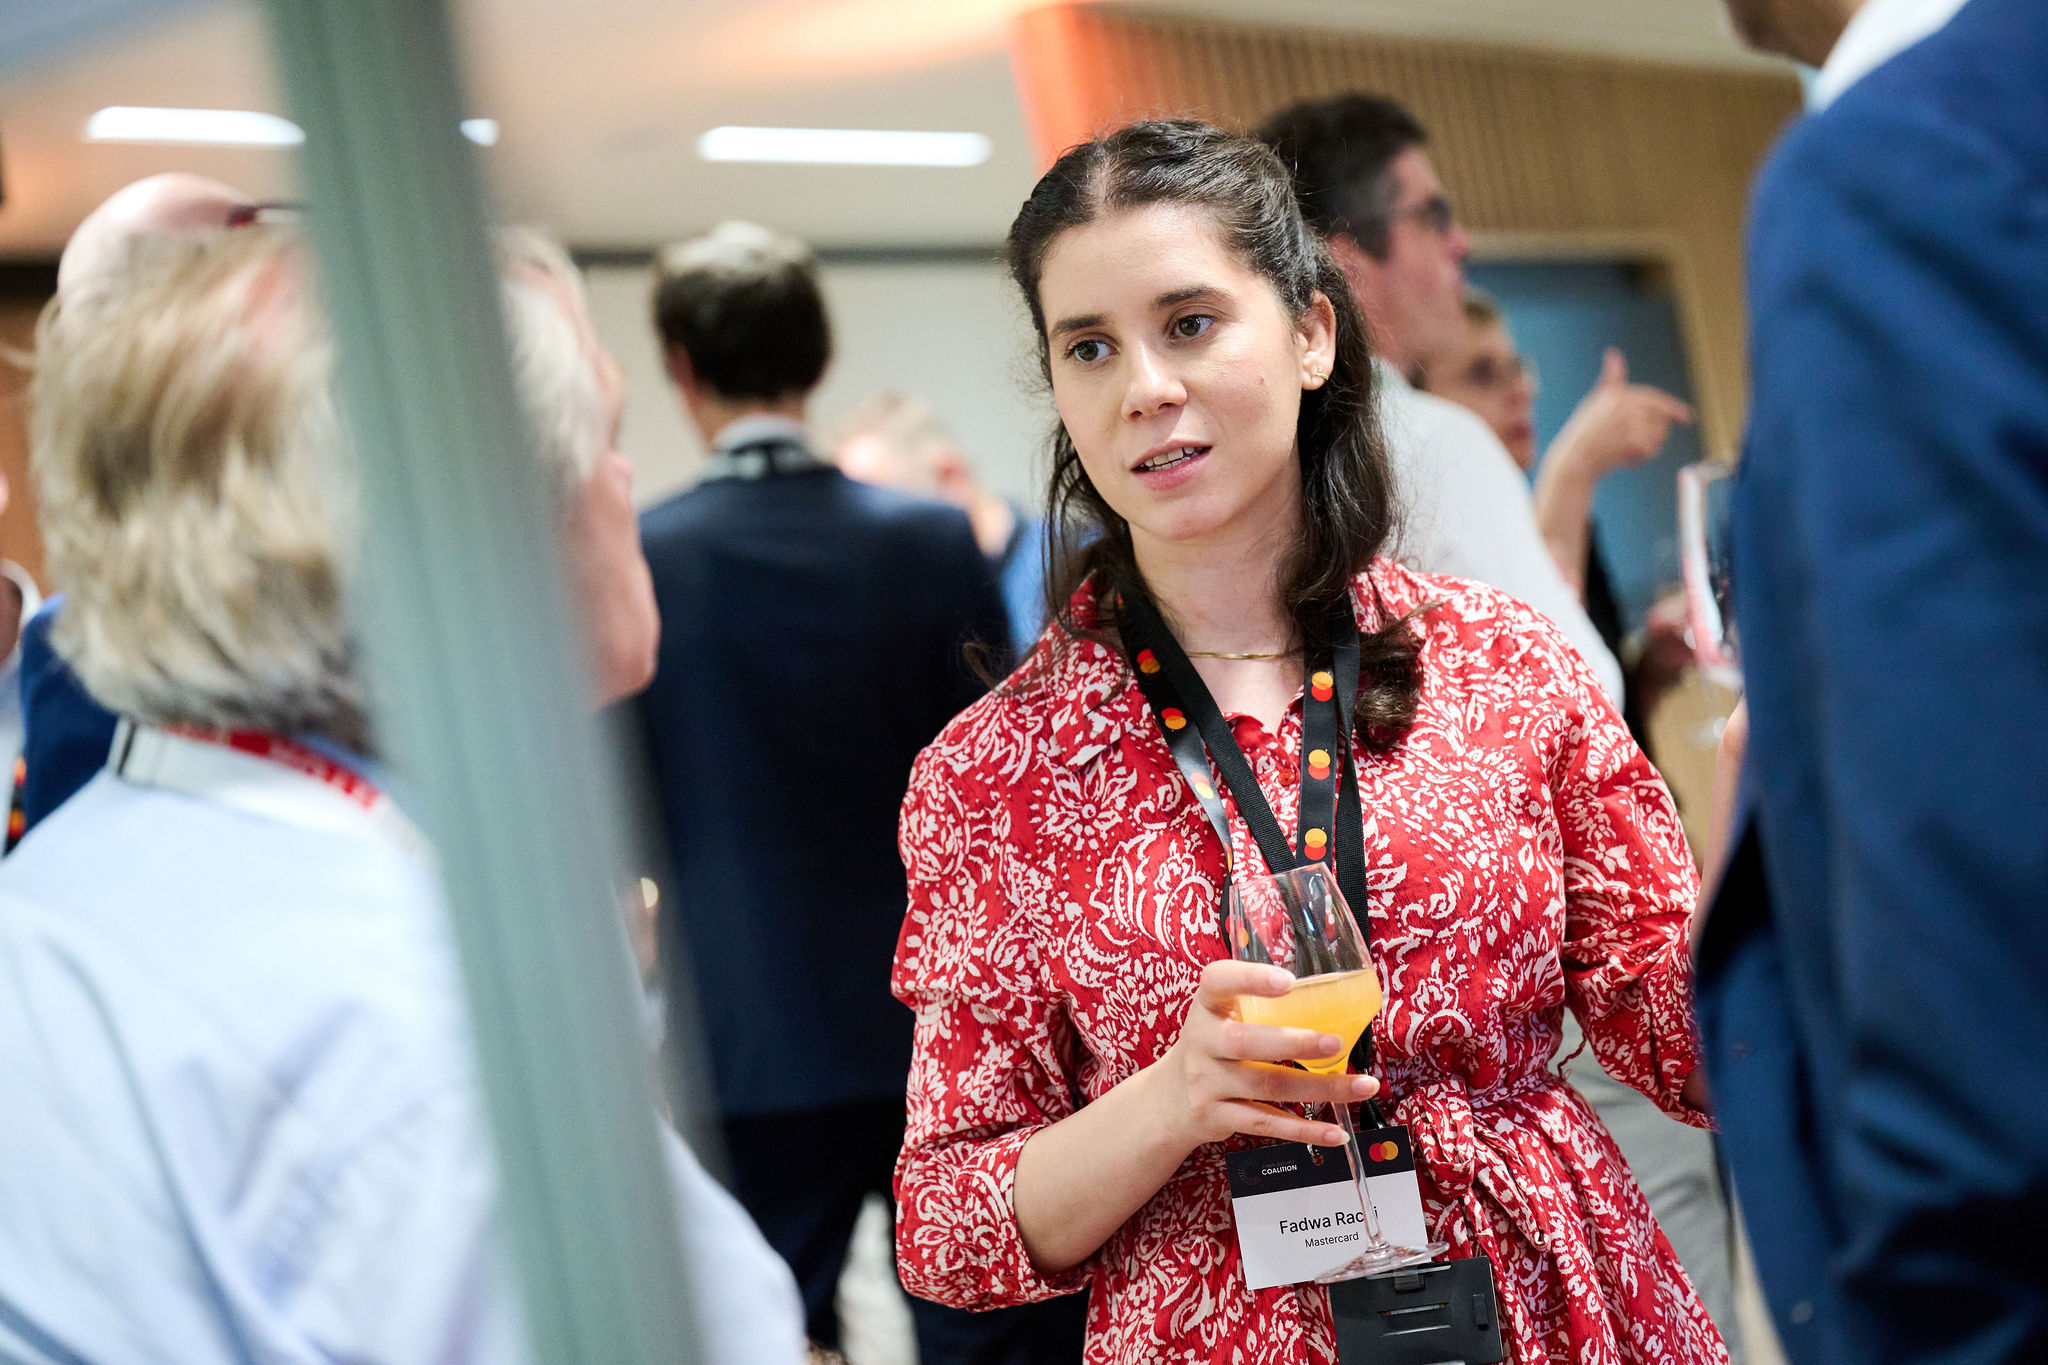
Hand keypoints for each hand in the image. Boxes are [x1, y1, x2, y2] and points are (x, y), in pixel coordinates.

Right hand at [1149, 959, 1380, 1151]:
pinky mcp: (1218, 1117)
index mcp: (1206, 1006)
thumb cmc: (1213, 1047)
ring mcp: (1207, 1083)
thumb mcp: (1221, 1018)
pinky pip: (1265, 1124)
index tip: (1288, 981)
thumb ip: (1261, 1008)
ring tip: (1362, 1085)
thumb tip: (1336, 1000)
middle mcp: (1202, 1042)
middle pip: (1244, 1043)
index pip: (1217, 982)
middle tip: (1336, 1043)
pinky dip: (1304, 1130)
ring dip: (1318, 1087)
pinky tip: (1336, 1131)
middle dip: (1293, 1043)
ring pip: (1265, 1087)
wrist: (1170, 1099)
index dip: (1250, 979)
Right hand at [1550, 349, 1695, 478]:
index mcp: (1619, 395)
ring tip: (1624, 450)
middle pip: (1661, 419)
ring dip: (1648, 446)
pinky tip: (1624, 459)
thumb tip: (1614, 352)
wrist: (1574, 459)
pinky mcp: (1635, 441)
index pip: (1656, 400)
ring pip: (1658, 435)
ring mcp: (1631, 423)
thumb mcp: (1598, 400)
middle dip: (1656, 432)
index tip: (1689, 418)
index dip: (1675, 409)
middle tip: (1635, 445)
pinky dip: (1641, 458)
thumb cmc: (1584, 432)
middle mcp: (1625, 405)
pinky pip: (1651, 451)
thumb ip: (1612, 378)